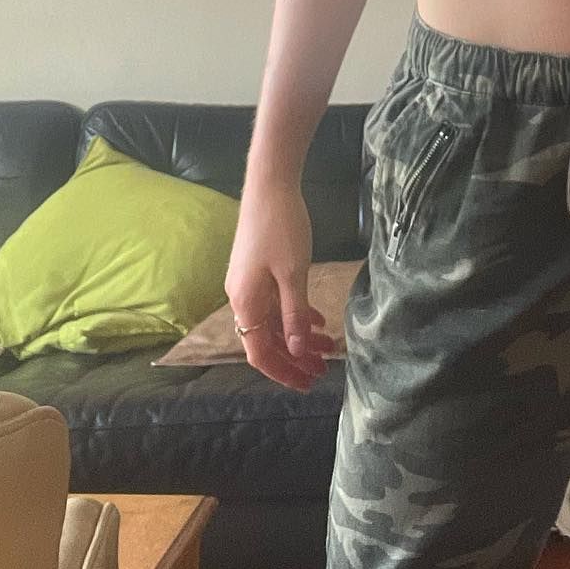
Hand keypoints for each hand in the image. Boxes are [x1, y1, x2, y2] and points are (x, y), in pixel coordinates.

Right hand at [225, 179, 339, 391]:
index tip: (306, 383)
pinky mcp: (259, 270)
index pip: (260, 352)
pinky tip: (318, 320)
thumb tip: (294, 352)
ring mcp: (249, 283)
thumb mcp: (293, 273)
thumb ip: (293, 314)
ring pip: (275, 321)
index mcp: (245, 302)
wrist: (270, 185)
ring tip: (327, 347)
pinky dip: (296, 313)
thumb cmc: (281, 227)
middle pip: (268, 340)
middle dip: (295, 358)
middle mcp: (242, 297)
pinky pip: (276, 302)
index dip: (283, 371)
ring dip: (299, 336)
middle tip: (322, 371)